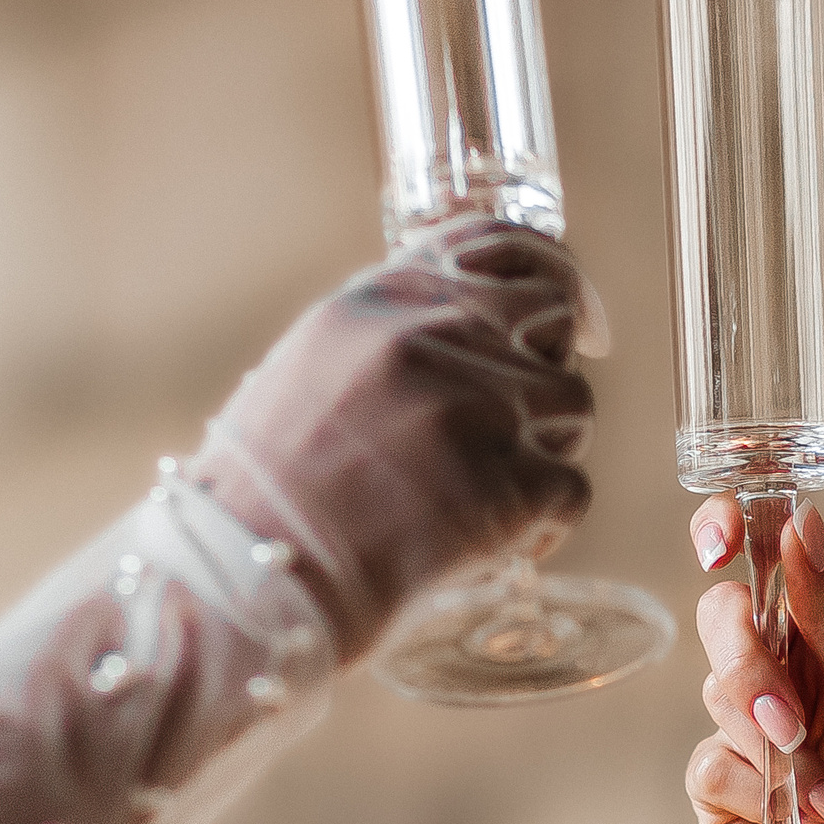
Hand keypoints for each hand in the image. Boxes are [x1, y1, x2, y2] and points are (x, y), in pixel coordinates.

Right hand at [193, 219, 597, 661]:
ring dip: (544, 452)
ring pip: (573, 404)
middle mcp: (431, 337)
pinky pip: (571, 490)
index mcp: (377, 302)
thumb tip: (476, 327)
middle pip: (553, 318)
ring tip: (482, 496)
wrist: (249, 583)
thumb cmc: (265, 496)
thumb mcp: (309, 371)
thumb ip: (389, 335)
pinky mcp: (505, 484)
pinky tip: (493, 546)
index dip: (551, 272)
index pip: (493, 240)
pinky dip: (543, 525)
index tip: (574, 317)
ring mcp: (474, 407)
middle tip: (520, 427)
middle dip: (547, 369)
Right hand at [685, 496, 823, 823]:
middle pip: (726, 620)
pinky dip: (751, 799)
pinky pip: (704, 770)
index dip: (736, 530)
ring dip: (768, 752)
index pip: (774, 552)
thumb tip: (801, 517)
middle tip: (788, 721)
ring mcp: (759, 731)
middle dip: (749, 670)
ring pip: (710, 697)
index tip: (717, 537)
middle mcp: (798, 669)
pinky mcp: (732, 794)